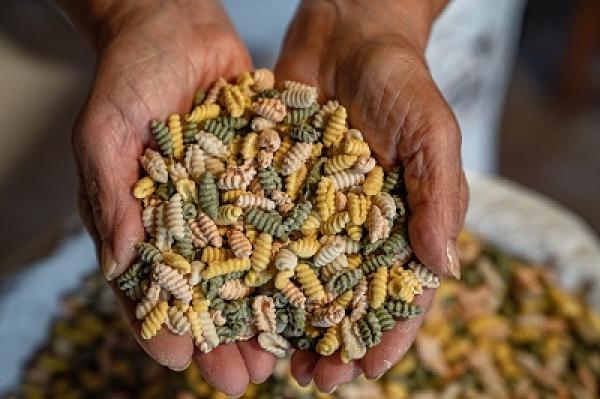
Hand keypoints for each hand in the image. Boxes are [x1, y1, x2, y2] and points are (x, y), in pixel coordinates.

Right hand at [69, 1, 274, 394]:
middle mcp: (193, 221)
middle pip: (210, 292)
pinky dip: (298, 254)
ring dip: (266, 312)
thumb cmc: (127, 77)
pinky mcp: (267, 177)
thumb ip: (110, 198)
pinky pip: (283, 220)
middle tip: (245, 378)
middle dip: (225, 336)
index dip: (164, 326)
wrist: (175, 25)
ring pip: (252, 269)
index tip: (181, 362)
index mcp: (147, 222)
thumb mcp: (105, 134)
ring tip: (283, 352)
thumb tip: (117, 267)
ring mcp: (232, 202)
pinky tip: (318, 284)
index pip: (153, 287)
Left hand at [275, 0, 467, 390]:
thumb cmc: (401, 81)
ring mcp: (309, 210)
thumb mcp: (431, 133)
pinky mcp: (272, 188)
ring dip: (286, 319)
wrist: (347, 33)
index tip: (367, 368)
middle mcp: (352, 225)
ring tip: (271, 357)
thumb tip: (443, 267)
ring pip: (297, 277)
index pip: (398, 290)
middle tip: (313, 377)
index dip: (385, 332)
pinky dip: (248, 268)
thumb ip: (439, 196)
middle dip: (330, 338)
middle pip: (343, 296)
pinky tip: (233, 298)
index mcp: (398, 222)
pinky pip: (259, 233)